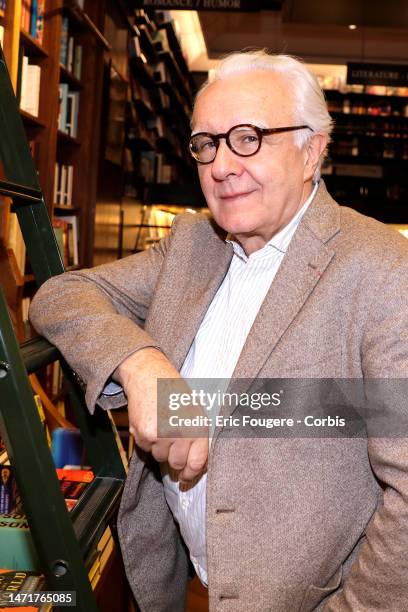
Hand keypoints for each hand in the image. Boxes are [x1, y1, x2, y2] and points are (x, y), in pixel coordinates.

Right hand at [114, 348, 207, 481]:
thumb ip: (197, 438)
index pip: (197, 462)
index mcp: (198, 427)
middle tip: (170, 443)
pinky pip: (146, 448)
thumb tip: (195, 465)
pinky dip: (147, 440)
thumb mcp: (195, 412)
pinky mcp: (144, 434)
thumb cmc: (174, 392)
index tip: (186, 477)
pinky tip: (150, 423)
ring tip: (161, 426)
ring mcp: (162, 435)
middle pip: (176, 463)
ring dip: (160, 447)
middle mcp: (181, 433)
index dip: (191, 473)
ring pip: (160, 457)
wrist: (150, 376)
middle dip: (173, 458)